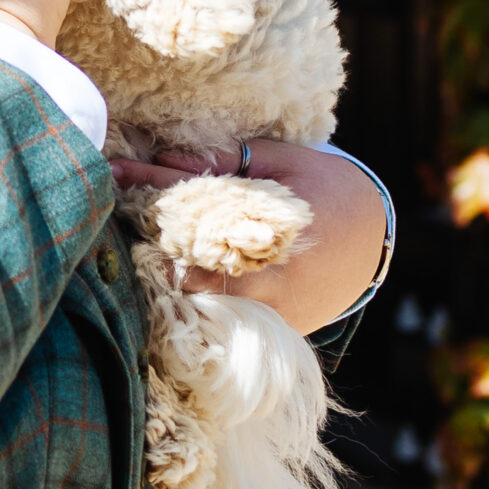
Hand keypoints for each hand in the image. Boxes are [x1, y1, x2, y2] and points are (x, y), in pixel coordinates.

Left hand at [109, 139, 386, 332]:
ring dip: (168, 276)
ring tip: (136, 250)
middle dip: (152, 244)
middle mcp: (277, 274)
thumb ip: (228, 162)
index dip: (151, 185)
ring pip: (203, 300)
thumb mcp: (284, 162)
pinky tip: (167, 278)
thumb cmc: (324, 189)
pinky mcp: (277, 330)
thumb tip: (165, 158)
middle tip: (118, 219)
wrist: (375, 239)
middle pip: (191, 265)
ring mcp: (277, 310)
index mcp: (280, 222)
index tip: (113, 171)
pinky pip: (224, 321)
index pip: (199, 203)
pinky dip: (194, 301)